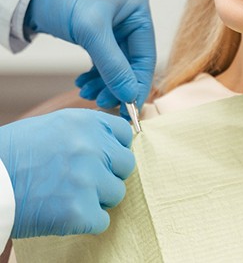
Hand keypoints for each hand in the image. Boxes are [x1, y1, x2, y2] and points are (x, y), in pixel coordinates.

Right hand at [0, 109, 134, 237]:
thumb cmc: (15, 153)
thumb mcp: (55, 125)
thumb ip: (87, 131)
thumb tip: (112, 142)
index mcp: (87, 122)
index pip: (124, 133)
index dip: (114, 148)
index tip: (103, 158)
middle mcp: (92, 147)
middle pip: (126, 164)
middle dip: (109, 174)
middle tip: (85, 181)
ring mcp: (88, 179)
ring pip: (117, 193)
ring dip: (98, 198)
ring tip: (70, 196)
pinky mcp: (79, 211)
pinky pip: (102, 221)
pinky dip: (86, 222)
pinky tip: (65, 214)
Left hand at [25, 0, 155, 112]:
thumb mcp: (91, 30)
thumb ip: (112, 65)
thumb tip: (130, 95)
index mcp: (138, 11)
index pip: (146, 55)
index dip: (138, 82)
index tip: (129, 108)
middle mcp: (130, 19)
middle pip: (132, 62)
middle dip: (117, 84)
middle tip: (102, 102)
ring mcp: (115, 27)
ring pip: (117, 65)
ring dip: (105, 83)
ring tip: (87, 94)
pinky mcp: (98, 35)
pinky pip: (104, 62)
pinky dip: (96, 76)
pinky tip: (83, 84)